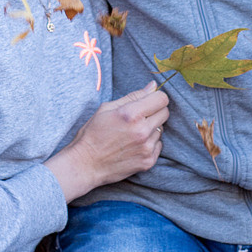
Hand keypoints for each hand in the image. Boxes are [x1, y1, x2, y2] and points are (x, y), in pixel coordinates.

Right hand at [49, 81, 168, 201]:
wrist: (85, 164)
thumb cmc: (92, 134)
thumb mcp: (107, 108)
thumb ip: (133, 96)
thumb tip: (153, 86)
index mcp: (131, 114)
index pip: (162, 99)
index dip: (156, 97)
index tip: (149, 101)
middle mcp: (142, 131)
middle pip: (165, 113)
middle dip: (154, 111)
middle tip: (139, 117)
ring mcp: (146, 148)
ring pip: (161, 129)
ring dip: (151, 128)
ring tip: (132, 133)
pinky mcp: (148, 161)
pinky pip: (158, 145)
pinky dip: (149, 143)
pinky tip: (134, 145)